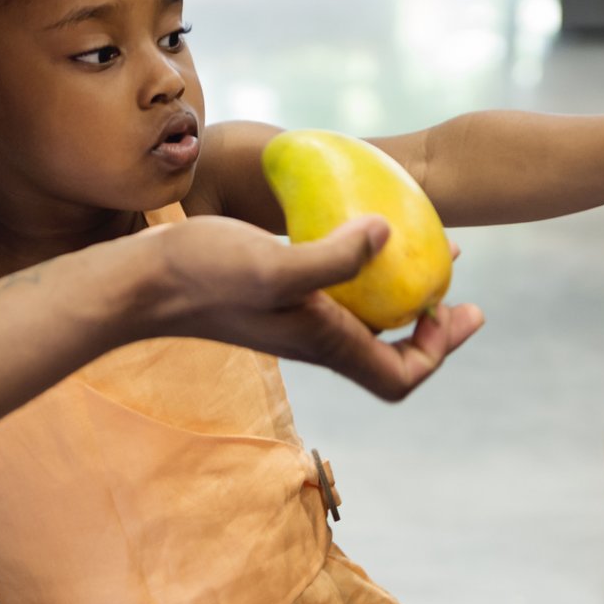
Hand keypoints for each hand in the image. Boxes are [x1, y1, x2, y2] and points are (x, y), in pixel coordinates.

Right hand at [138, 215, 483, 400]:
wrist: (140, 283)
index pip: (400, 376)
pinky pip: (336, 291)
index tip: (463, 311)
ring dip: (398, 293)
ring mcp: (294, 320)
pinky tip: (355, 228)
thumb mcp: (273, 264)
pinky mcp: (275, 296)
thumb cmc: (203, 275)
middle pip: (390, 352)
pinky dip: (360, 270)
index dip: (440, 352)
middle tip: (454, 281)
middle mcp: (315, 339)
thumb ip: (331, 256)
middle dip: (431, 322)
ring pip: (364, 319)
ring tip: (420, 249)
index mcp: (325, 344)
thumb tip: (388, 234)